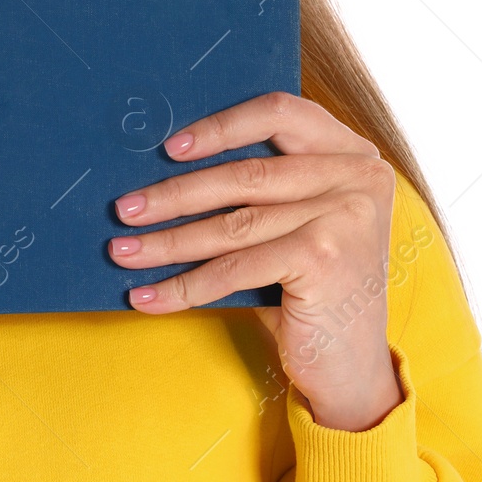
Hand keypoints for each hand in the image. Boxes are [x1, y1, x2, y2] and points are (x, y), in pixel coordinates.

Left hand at [107, 91, 401, 431]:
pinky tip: (147, 296)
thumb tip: (166, 164)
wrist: (352, 369)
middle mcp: (358, 176)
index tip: (169, 148)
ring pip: (232, 224)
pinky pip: (234, 268)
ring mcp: (345, 216)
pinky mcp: (323, 259)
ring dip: (167, 241)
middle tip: (124, 209)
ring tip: (123, 250)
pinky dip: (184, 286)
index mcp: (352, 153)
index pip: (279, 113)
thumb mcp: (298, 221)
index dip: (221, 126)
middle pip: (245, 175)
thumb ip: (262, 186)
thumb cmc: (311, 286)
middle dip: (174, 195)